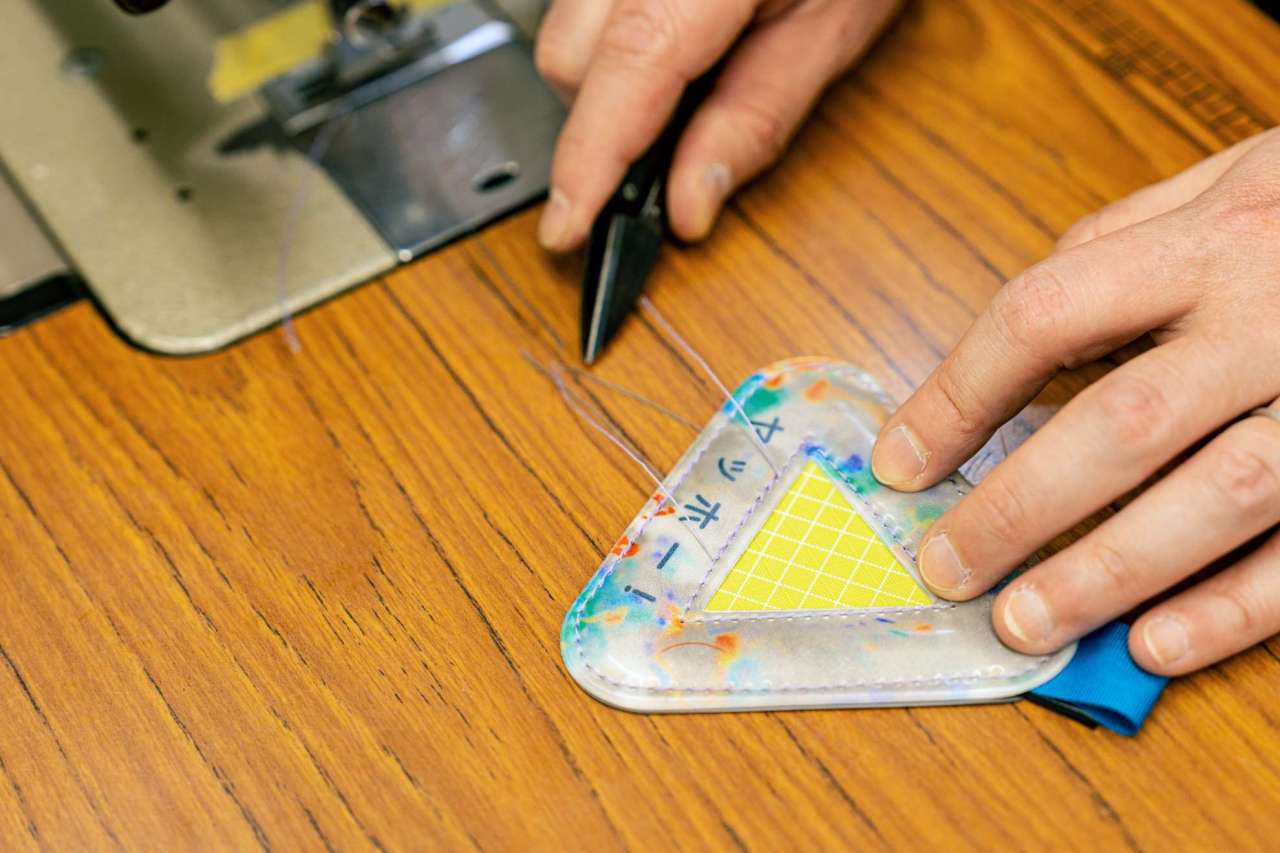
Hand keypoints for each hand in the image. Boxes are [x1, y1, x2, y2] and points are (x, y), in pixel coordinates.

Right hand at [534, 0, 901, 250]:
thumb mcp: (834, 32)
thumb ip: (757, 119)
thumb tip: (687, 204)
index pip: (631, 62)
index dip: (591, 156)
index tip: (568, 227)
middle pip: (570, 54)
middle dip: (603, 122)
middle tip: (671, 146)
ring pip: (566, 31)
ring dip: (607, 79)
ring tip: (687, 74)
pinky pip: (585, 7)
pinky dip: (613, 42)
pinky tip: (674, 42)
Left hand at [870, 127, 1279, 675]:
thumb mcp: (1219, 190)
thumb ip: (1118, 250)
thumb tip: (1020, 339)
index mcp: (1209, 243)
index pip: (1044, 314)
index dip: (956, 394)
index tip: (897, 462)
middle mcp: (1270, 319)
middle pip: (1121, 423)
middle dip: (1018, 507)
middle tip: (946, 568)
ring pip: (1214, 498)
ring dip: (1107, 575)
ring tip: (1023, 624)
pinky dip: (1233, 608)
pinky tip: (1154, 646)